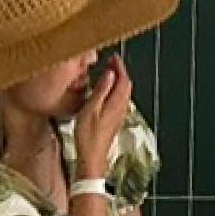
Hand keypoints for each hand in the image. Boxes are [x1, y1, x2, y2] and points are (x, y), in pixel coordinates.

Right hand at [69, 51, 135, 177]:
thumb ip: (102, 90)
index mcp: (117, 103)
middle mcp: (121, 109)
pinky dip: (114, 91)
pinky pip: (119, 101)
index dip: (120, 67)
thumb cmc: (88, 136)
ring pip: (123, 93)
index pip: (124, 80)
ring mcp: (119, 115)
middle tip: (110, 63)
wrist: (92, 157)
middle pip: (126, 86)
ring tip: (107, 74)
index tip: (114, 58)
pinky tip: (105, 92)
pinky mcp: (114, 121)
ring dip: (117, 81)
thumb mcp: (91, 109)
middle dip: (120, 72)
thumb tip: (110, 74)